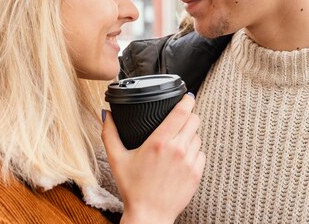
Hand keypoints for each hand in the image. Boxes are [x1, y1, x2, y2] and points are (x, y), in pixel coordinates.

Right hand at [101, 94, 204, 223]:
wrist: (149, 215)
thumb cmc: (132, 188)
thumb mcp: (117, 159)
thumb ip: (110, 134)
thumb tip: (107, 113)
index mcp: (159, 142)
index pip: (182, 112)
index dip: (187, 100)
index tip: (186, 96)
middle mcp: (177, 149)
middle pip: (194, 120)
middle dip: (188, 116)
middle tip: (179, 119)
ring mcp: (189, 162)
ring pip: (198, 136)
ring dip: (190, 135)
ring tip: (177, 142)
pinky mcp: (197, 173)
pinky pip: (201, 153)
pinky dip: (194, 152)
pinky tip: (182, 158)